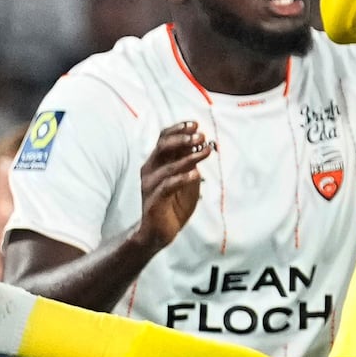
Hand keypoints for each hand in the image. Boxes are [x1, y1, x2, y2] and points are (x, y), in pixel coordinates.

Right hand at [136, 123, 214, 247]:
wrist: (160, 232)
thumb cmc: (174, 203)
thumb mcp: (187, 179)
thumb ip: (190, 163)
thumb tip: (201, 144)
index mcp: (157, 162)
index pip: (164, 139)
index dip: (179, 129)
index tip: (195, 125)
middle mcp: (151, 170)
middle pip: (163, 146)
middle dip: (183, 139)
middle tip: (200, 136)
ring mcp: (151, 185)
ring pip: (168, 166)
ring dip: (189, 157)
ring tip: (205, 151)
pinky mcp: (154, 200)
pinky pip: (167, 186)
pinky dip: (182, 178)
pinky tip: (195, 174)